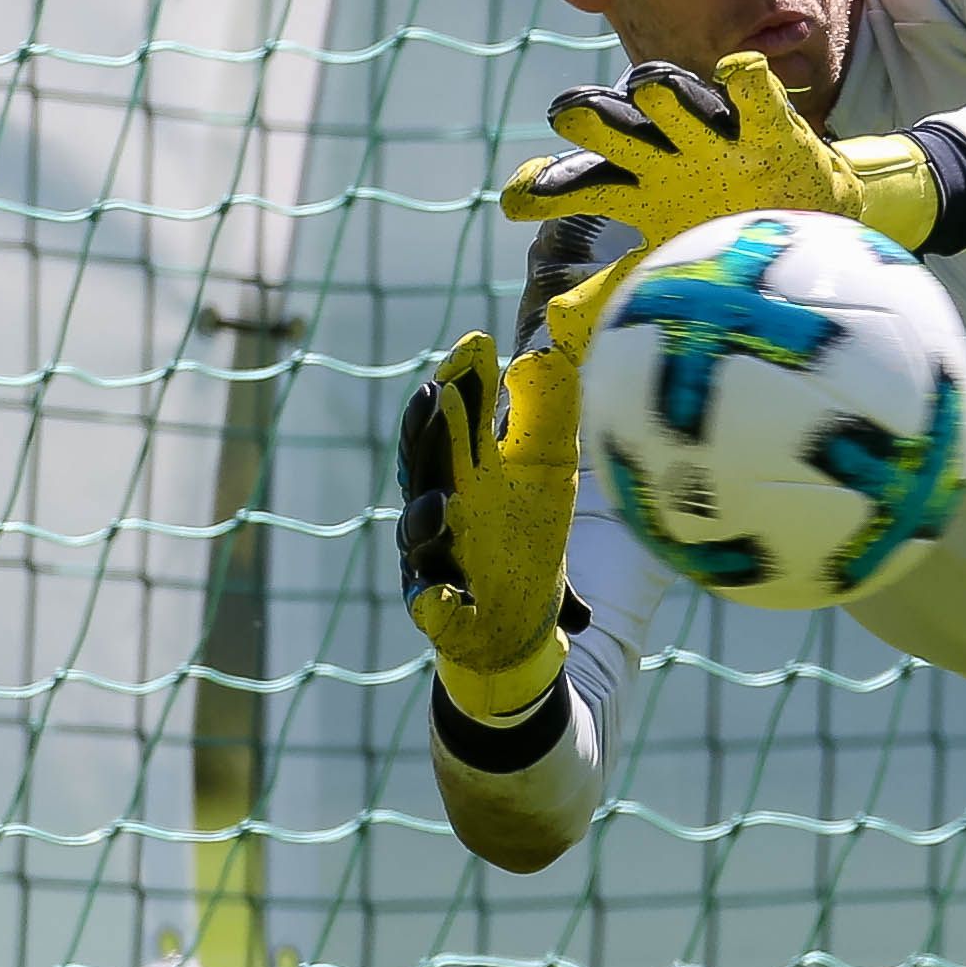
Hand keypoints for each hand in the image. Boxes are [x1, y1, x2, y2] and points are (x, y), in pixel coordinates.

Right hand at [397, 328, 593, 721]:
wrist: (516, 620)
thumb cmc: (528, 534)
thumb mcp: (548, 471)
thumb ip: (546, 415)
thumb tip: (546, 352)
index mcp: (461, 467)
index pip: (449, 418)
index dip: (457, 384)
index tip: (474, 346)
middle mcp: (436, 505)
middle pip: (423, 463)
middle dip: (426, 432)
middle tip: (433, 394)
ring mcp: (429, 555)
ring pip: (417, 533)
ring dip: (425, 517)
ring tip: (443, 505)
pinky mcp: (436, 607)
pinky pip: (430, 605)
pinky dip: (434, 602)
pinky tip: (442, 596)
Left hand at [497, 52, 939, 252]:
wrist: (816, 243)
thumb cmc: (738, 249)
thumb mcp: (674, 272)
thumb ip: (615, 292)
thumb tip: (554, 318)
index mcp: (641, 192)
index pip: (580, 184)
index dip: (545, 188)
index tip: (516, 204)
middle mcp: (668, 156)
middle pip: (608, 124)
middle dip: (588, 118)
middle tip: (573, 118)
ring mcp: (717, 139)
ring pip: (669, 98)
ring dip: (658, 94)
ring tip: (654, 97)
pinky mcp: (772, 132)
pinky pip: (756, 95)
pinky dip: (748, 81)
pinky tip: (739, 74)